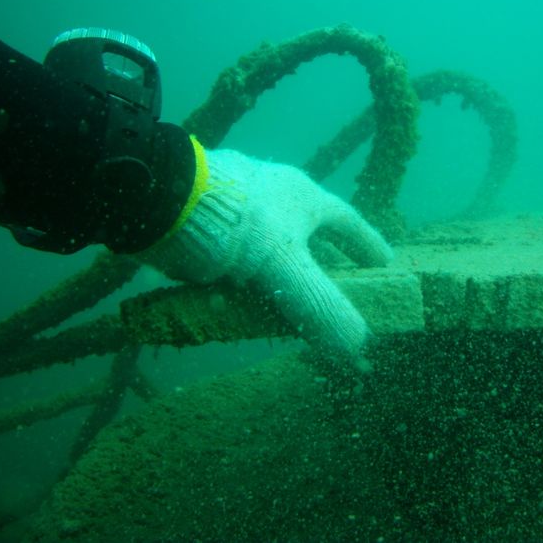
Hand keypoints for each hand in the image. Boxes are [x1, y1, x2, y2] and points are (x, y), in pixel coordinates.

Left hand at [140, 148, 392, 364]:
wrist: (157, 201)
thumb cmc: (234, 225)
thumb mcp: (285, 270)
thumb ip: (321, 308)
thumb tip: (359, 348)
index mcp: (302, 197)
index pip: (347, 222)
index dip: (367, 245)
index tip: (386, 263)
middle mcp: (273, 195)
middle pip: (307, 230)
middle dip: (321, 259)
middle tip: (335, 284)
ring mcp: (236, 204)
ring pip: (267, 241)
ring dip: (278, 270)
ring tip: (283, 300)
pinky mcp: (204, 218)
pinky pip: (233, 251)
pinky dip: (242, 275)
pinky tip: (236, 297)